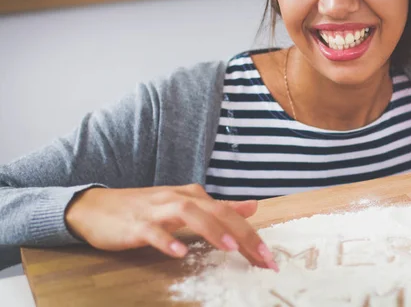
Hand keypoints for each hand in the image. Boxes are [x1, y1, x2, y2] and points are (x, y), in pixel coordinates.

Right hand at [65, 184, 278, 270]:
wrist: (96, 206)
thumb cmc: (144, 209)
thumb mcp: (186, 206)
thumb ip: (219, 208)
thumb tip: (252, 207)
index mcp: (192, 197)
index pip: (229, 213)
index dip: (251, 234)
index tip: (269, 258)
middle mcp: (178, 199)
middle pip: (216, 211)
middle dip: (242, 233)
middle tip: (262, 257)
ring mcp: (156, 210)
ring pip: (188, 214)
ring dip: (210, 229)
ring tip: (229, 247)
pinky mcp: (135, 224)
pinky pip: (152, 231)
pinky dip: (166, 241)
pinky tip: (179, 253)